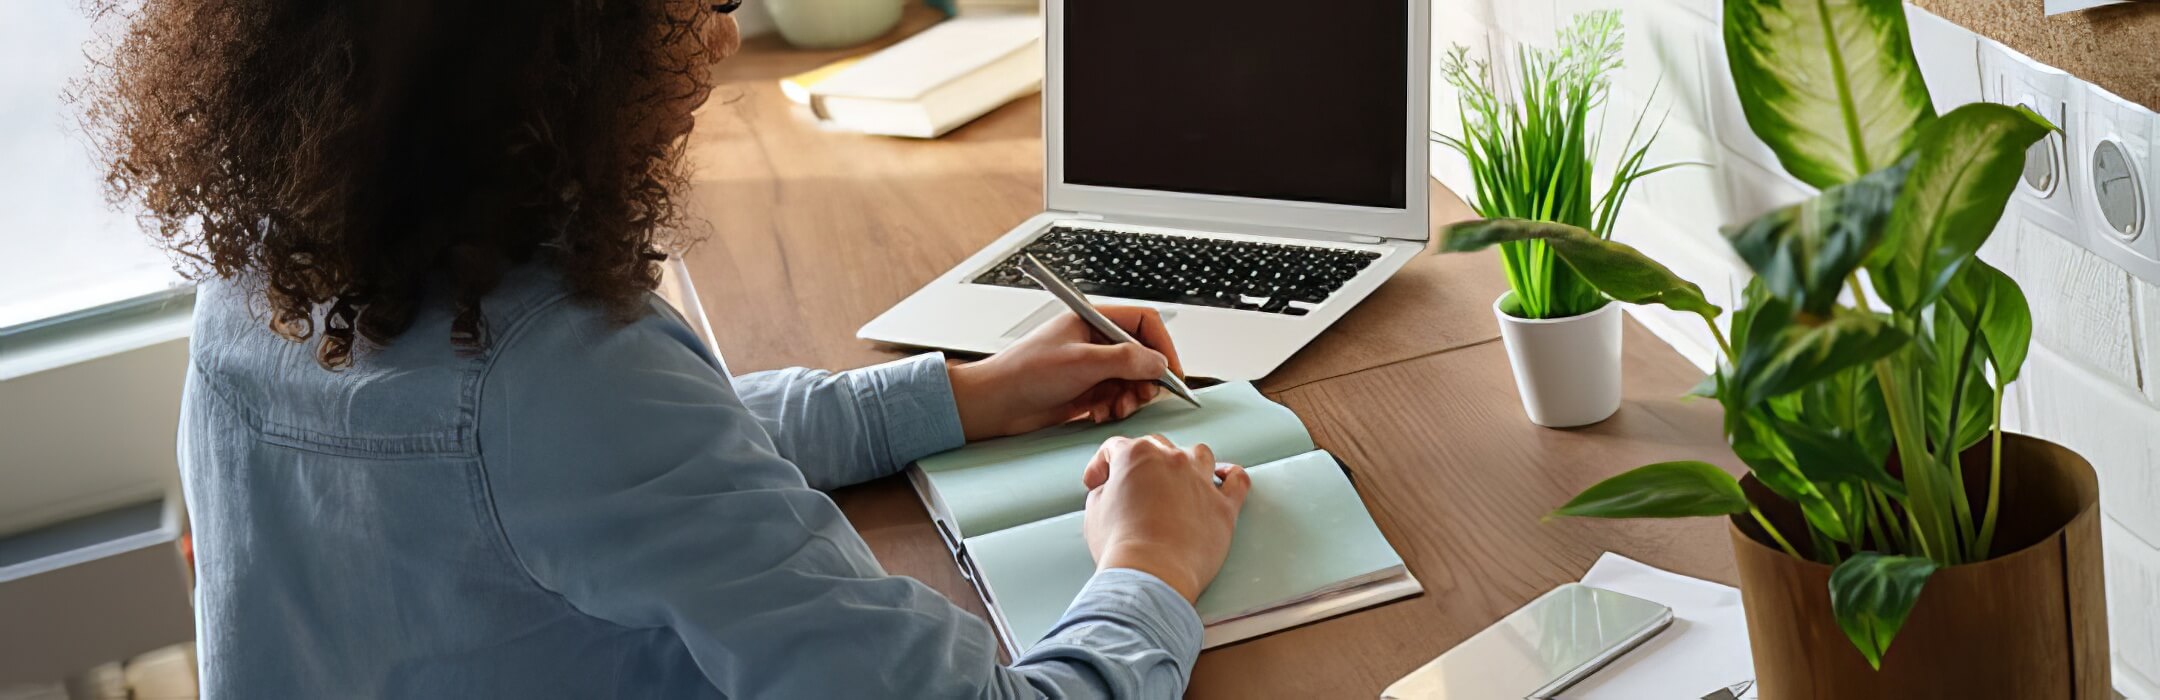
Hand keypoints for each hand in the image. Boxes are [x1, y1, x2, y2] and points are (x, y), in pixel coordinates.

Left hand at [947, 307, 1185, 440]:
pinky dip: (1115, 408)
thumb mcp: (1082, 362)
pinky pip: (1116, 398)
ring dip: (1130, 397)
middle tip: (1141, 396)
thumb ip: (1126, 360)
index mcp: (1092, 320)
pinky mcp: (1085, 391)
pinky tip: (1098, 415)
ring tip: (1117, 409)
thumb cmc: (1024, 374)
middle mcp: (1094, 341)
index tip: (1172, 373)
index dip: (1162, 347)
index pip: (1143, 323)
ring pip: (1131, 380)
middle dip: (1146, 379)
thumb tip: (1159, 364)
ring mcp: (1090, 367)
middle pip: (1142, 355)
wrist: (994, 405)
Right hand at [1081, 435, 1249, 602]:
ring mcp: (1201, 481)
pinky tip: (1223, 477)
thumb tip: (1112, 490)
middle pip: (1157, 446)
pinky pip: (1237, 480)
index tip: (1097, 483)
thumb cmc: (1120, 547)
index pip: (1115, 448)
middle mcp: (1172, 460)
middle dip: (1141, 462)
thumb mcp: (1094, 511)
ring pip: (1198, 454)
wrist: (1152, 574)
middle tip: (1132, 485)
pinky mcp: (1223, 506)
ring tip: (1178, 477)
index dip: (1101, 464)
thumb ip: (1104, 491)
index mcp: (1136, 456)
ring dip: (1186, 461)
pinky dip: (1231, 476)